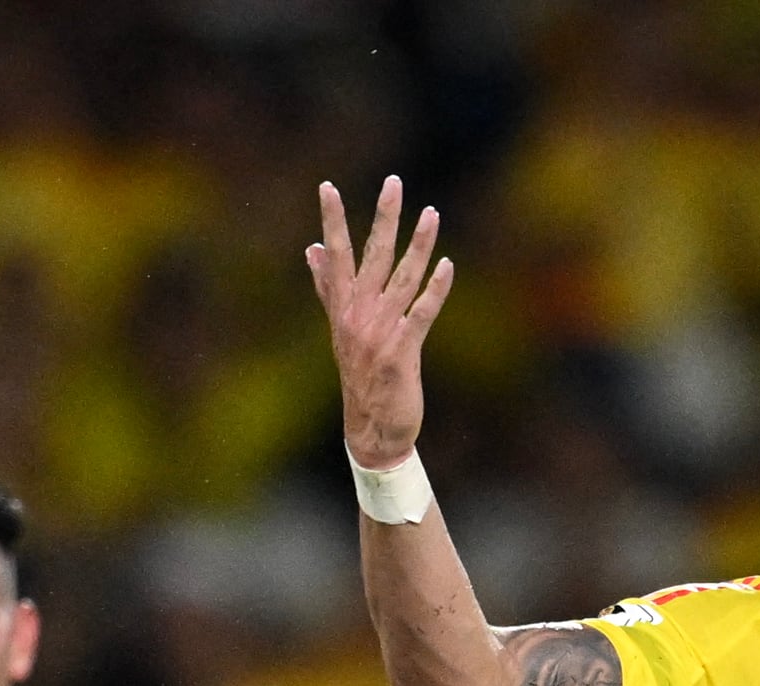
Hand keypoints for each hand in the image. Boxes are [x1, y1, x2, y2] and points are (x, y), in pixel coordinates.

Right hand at [308, 175, 453, 467]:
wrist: (370, 430)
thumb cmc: (360, 377)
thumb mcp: (340, 329)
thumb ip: (327, 287)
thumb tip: (312, 250)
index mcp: (342, 309)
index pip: (336, 256)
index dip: (333, 221)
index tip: (327, 187)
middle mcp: (358, 316)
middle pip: (371, 257)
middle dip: (383, 218)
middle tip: (393, 182)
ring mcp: (380, 333)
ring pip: (402, 278)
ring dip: (419, 244)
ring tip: (431, 213)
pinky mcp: (402, 351)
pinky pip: (422, 313)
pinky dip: (435, 290)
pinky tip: (447, 265)